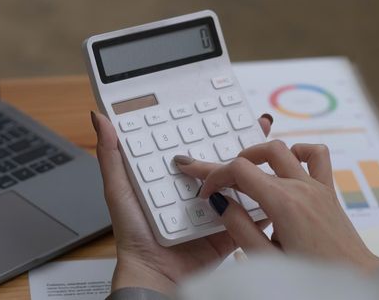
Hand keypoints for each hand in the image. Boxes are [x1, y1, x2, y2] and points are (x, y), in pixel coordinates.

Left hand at [90, 111, 272, 293]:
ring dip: (257, 166)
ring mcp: (214, 206)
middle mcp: (194, 187)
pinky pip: (251, 211)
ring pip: (240, 181)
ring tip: (272, 149)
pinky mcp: (229, 226)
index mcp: (171, 175)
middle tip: (257, 122)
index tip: (223, 104)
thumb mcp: (118, 189)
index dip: (206, 124)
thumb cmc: (132, 234)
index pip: (192, 143)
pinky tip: (279, 182)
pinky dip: (264, 198)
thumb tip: (99, 118)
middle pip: (221, 158)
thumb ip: (111, 155)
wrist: (155, 274)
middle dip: (240, 140)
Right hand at [178, 140, 378, 271]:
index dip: (215, 176)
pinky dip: (298, 152)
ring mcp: (315, 186)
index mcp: (282, 203)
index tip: (207, 193)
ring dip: (258, 154)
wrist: (353, 279)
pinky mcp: (326, 190)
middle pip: (254, 158)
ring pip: (282, 149)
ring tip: (245, 170)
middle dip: (228, 165)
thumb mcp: (265, 257)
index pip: (238, 170)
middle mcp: (300, 188)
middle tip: (214, 179)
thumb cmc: (312, 275)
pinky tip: (286, 165)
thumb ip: (238, 226)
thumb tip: (220, 202)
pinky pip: (316, 155)